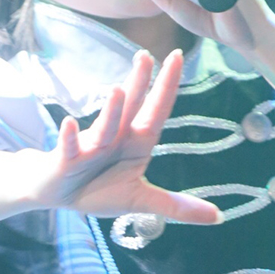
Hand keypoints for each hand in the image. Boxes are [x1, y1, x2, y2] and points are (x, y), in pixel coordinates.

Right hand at [22, 47, 219, 223]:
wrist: (56, 193)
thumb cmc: (98, 188)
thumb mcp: (141, 200)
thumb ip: (176, 206)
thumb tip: (219, 217)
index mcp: (136, 143)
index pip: (156, 112)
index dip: (167, 87)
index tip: (177, 56)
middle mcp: (115, 138)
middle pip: (130, 108)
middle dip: (139, 83)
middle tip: (147, 56)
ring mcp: (90, 148)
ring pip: (104, 127)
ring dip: (110, 111)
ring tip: (117, 90)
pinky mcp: (67, 161)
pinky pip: (69, 148)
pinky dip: (70, 137)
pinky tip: (70, 124)